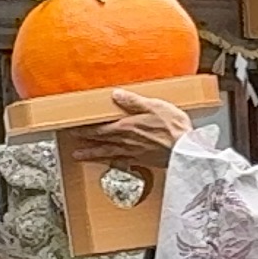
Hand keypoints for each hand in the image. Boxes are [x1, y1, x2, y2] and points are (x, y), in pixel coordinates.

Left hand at [75, 87, 190, 166]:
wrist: (186, 152)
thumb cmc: (174, 128)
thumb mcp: (154, 106)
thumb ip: (133, 101)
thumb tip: (116, 94)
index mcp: (127, 127)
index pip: (99, 128)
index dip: (85, 128)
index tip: (73, 128)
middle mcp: (127, 142)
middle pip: (100, 141)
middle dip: (84, 140)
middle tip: (71, 141)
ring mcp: (134, 153)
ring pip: (107, 154)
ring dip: (91, 155)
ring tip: (79, 156)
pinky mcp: (143, 161)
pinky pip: (122, 163)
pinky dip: (112, 163)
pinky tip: (109, 164)